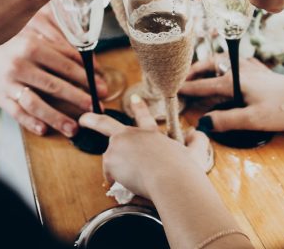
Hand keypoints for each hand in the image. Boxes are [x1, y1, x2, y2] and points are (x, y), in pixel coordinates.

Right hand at [0, 18, 107, 137]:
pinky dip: (31, 123)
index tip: (102, 88)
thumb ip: (61, 50)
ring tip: (74, 128)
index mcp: (32, 46)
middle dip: (78, 99)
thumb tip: (92, 65)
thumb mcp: (36, 41)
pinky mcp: (0, 98)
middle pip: (54, 85)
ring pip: (36, 103)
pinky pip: (17, 113)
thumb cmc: (16, 48)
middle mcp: (20, 64)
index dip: (87, 78)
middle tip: (96, 109)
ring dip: (57, 118)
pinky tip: (45, 130)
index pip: (66, 64)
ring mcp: (9, 83)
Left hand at [79, 96, 210, 198]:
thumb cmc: (184, 170)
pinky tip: (128, 185)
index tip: (134, 98)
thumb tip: (199, 133)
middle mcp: (132, 135)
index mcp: (151, 134)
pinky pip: (110, 175)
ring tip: (134, 179)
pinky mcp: (111, 158)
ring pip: (112, 159)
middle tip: (84, 119)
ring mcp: (119, 145)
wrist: (172, 179)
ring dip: (117, 170)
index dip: (138, 107)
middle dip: (92, 120)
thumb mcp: (195, 153)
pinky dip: (116, 182)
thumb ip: (197, 142)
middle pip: (106, 124)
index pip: (144, 118)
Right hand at [180, 57, 283, 131]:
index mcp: (233, 80)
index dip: (186, 89)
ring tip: (199, 77)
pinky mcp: (261, 73)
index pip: (203, 85)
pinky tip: (228, 74)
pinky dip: (224, 68)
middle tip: (182, 79)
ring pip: (222, 64)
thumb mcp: (253, 120)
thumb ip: (226, 121)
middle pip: (210, 66)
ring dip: (208, 69)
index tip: (171, 91)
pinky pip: (235, 66)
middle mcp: (239, 70)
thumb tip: (203, 123)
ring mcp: (251, 69)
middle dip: (194, 71)